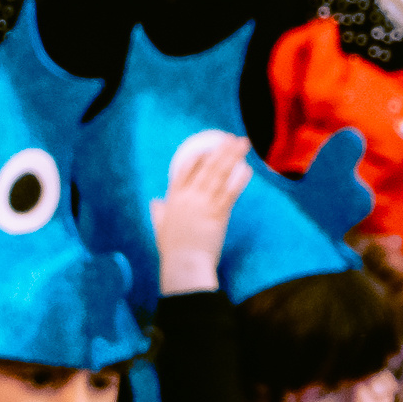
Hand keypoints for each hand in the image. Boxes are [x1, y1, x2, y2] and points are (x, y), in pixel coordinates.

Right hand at [150, 136, 250, 294]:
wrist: (184, 263)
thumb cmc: (173, 249)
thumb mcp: (160, 228)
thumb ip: (157, 212)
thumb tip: (155, 202)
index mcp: (173, 199)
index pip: (184, 170)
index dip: (197, 156)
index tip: (208, 147)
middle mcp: (188, 197)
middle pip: (206, 167)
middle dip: (220, 150)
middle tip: (231, 137)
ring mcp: (203, 204)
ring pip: (219, 175)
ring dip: (232, 157)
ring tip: (243, 144)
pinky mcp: (217, 214)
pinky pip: (230, 192)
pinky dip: (239, 179)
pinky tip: (247, 169)